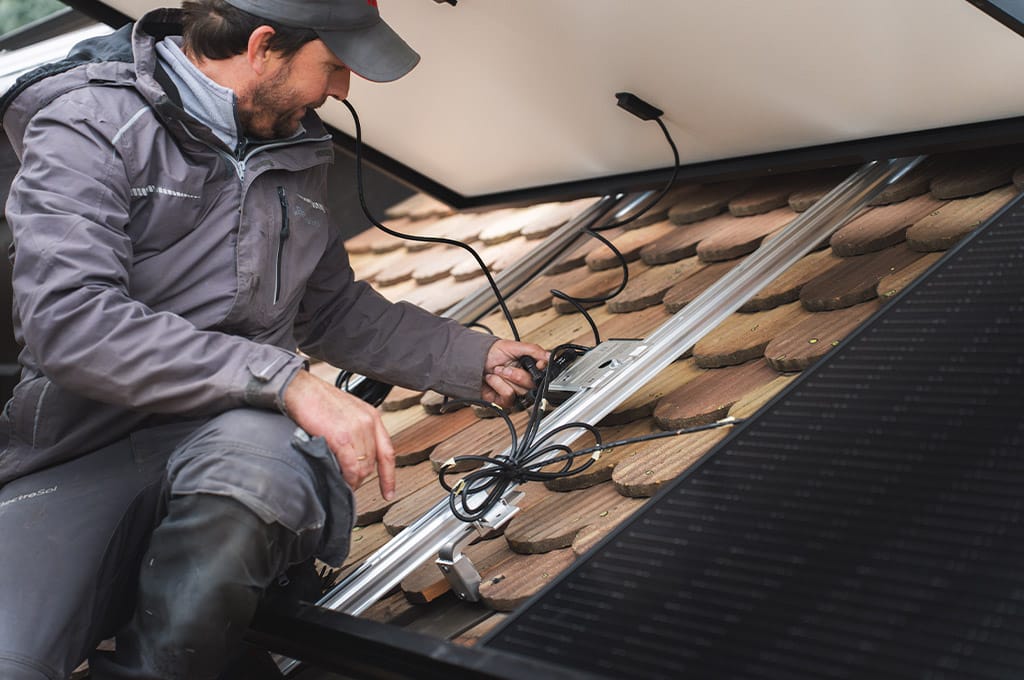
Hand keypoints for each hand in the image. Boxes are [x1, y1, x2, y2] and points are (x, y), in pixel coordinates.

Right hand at [283, 370, 395, 499]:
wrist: (300, 390)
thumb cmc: (318, 400)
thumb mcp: (347, 413)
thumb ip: (357, 432)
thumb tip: (356, 459)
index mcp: (372, 416)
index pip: (387, 452)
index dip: (389, 477)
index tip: (389, 493)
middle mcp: (368, 423)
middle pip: (372, 464)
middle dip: (360, 478)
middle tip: (348, 484)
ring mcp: (356, 430)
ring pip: (362, 468)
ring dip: (352, 480)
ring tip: (341, 483)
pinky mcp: (341, 437)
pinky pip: (350, 467)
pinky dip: (346, 478)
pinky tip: (339, 480)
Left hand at [481, 339, 548, 409]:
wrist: (471, 361)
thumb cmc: (490, 353)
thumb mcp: (514, 346)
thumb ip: (534, 351)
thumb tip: (549, 356)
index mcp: (528, 367)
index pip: (544, 373)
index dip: (541, 369)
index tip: (538, 364)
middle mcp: (523, 381)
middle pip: (533, 384)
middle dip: (517, 374)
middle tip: (506, 367)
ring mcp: (515, 391)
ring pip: (521, 391)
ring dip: (505, 378)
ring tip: (497, 372)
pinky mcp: (505, 400)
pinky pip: (509, 396)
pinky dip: (498, 385)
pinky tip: (492, 380)